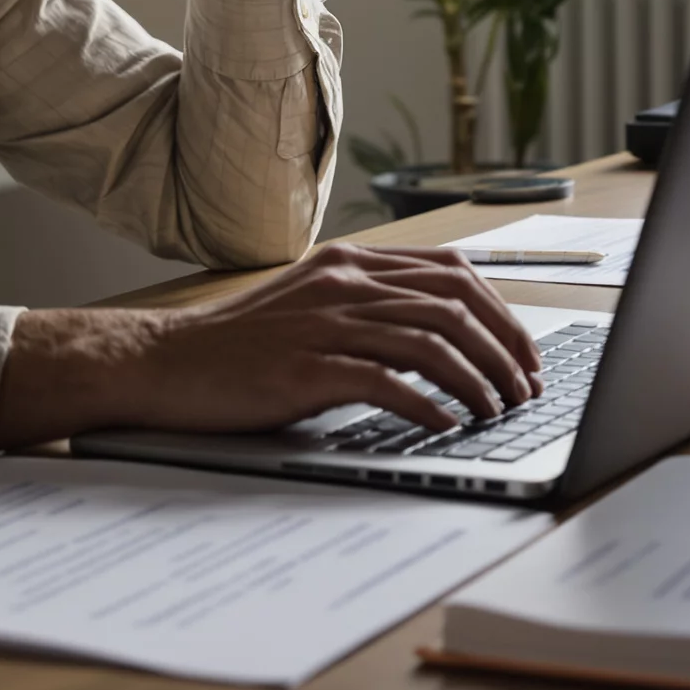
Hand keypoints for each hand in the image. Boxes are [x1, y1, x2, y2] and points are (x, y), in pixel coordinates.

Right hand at [0, 243, 544, 447]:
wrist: (163, 362)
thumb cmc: (236, 347)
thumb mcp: (309, 309)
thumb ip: (367, 311)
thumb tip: (439, 339)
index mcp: (349, 264)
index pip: (452, 272)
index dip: (500, 311)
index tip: (522, 352)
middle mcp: (343, 284)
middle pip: (455, 303)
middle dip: (505, 347)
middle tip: (526, 388)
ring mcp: (325, 323)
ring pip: (432, 340)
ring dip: (479, 380)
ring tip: (500, 412)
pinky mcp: (306, 366)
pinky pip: (388, 380)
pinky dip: (429, 405)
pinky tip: (447, 425)